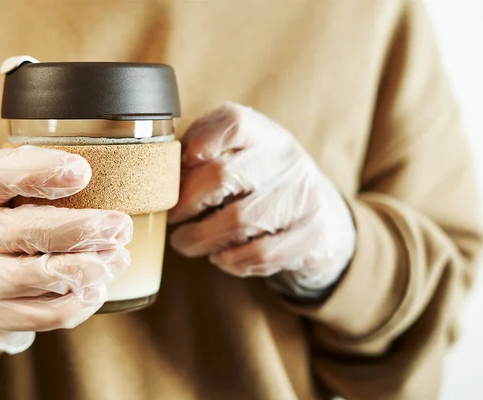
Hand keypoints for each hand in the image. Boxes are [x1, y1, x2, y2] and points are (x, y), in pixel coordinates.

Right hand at [0, 146, 132, 353]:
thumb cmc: (2, 228)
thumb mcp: (8, 196)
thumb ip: (43, 182)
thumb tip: (101, 178)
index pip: (0, 175)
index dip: (41, 170)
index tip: (82, 171)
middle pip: (27, 230)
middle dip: (82, 229)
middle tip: (121, 227)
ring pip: (37, 276)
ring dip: (87, 268)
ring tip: (118, 258)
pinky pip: (42, 315)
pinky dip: (77, 303)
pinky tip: (96, 290)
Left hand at [169, 102, 355, 290]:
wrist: (319, 217)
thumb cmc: (260, 184)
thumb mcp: (239, 157)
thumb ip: (202, 154)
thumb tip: (163, 171)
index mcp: (265, 133)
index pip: (234, 122)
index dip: (201, 139)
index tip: (183, 161)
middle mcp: (288, 159)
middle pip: (224, 175)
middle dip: (186, 202)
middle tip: (172, 217)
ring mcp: (304, 196)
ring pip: (238, 221)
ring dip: (200, 238)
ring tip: (186, 242)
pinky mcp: (312, 235)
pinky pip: (259, 253)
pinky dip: (230, 260)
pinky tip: (220, 257)